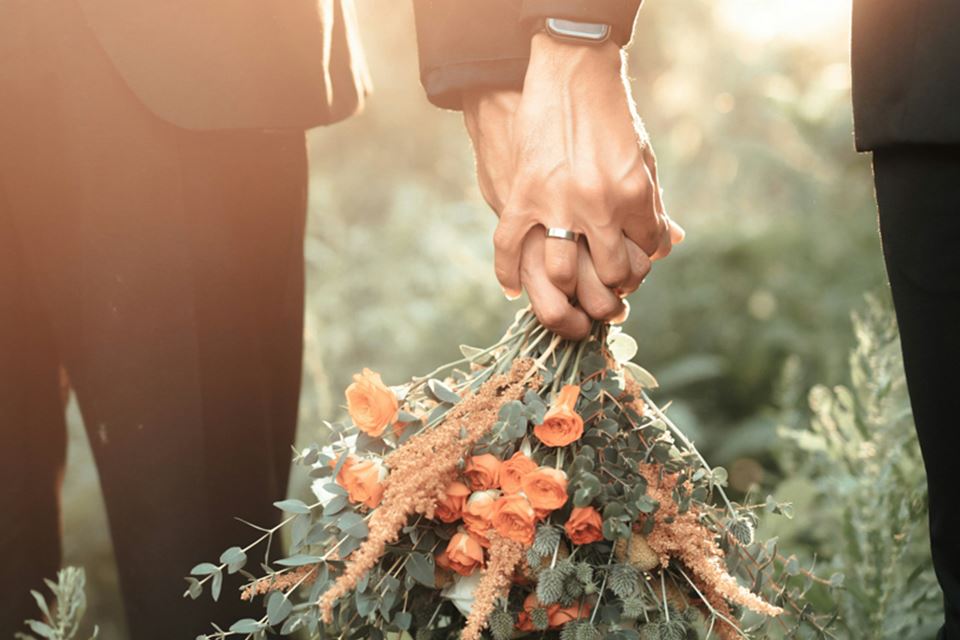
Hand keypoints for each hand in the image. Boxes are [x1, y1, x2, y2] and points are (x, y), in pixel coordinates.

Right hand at [463, 88, 649, 338]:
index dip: (643, 264)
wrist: (570, 73)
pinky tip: (514, 288)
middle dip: (613, 290)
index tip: (634, 266)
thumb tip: (669, 244)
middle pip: (611, 275)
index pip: (648, 253)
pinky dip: (508, 274)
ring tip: (569, 291)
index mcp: (634, 194)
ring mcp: (557, 203)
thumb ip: (653, 203)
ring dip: (567, 291)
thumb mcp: (642, 156)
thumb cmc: (611, 115)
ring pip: (562, 274)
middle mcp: (598, 205)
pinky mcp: (522, 195)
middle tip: (608, 293)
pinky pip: (509, 247)